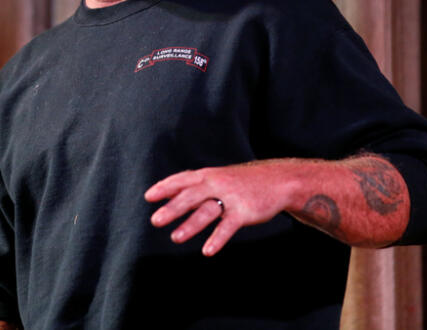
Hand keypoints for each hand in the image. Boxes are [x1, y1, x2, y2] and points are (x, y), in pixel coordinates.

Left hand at [144, 161, 300, 255]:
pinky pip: (228, 226)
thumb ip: (193, 187)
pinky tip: (207, 251)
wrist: (277, 181)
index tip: (148, 197)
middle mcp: (216, 184)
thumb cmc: (240, 182)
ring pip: (207, 211)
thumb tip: (167, 194)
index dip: (165, 187)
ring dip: (190, 225)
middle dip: (172, 208)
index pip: (182, 179)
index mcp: (207, 176)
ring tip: (175, 238)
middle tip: (155, 220)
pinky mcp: (244, 212)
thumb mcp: (216, 178)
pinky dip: (217, 239)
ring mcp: (231, 197)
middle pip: (190, 195)